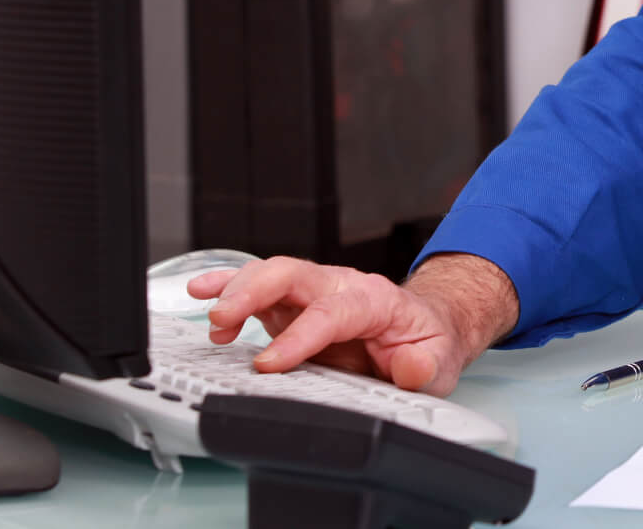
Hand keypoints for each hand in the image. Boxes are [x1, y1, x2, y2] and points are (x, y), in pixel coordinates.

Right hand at [188, 253, 519, 396]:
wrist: (425, 326)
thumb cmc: (427, 343)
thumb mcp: (440, 363)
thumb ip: (426, 367)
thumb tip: (412, 367)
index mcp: (375, 300)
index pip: (332, 311)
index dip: (298, 335)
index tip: (269, 362)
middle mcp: (340, 287)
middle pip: (293, 275)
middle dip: (254, 292)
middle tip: (222, 319)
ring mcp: (314, 292)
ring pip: (271, 275)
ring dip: (236, 289)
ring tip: (211, 316)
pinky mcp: (295, 304)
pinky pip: (259, 288)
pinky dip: (228, 286)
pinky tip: (202, 293)